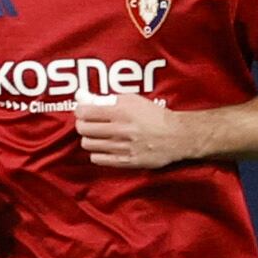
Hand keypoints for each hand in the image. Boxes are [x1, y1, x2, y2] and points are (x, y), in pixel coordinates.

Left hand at [74, 93, 193, 169]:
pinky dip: (98, 153)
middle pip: (83, 129)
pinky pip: (98, 159)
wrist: (177, 136)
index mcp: (122, 111)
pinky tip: (105, 148)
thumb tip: (81, 96)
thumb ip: (106, 98)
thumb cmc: (154, 115)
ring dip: (90, 139)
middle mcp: (121, 130)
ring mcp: (123, 147)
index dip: (80, 111)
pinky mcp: (126, 161)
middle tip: (89, 123)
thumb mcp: (132, 100)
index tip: (83, 111)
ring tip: (98, 136)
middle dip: (83, 124)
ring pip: (88, 144)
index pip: (84, 112)